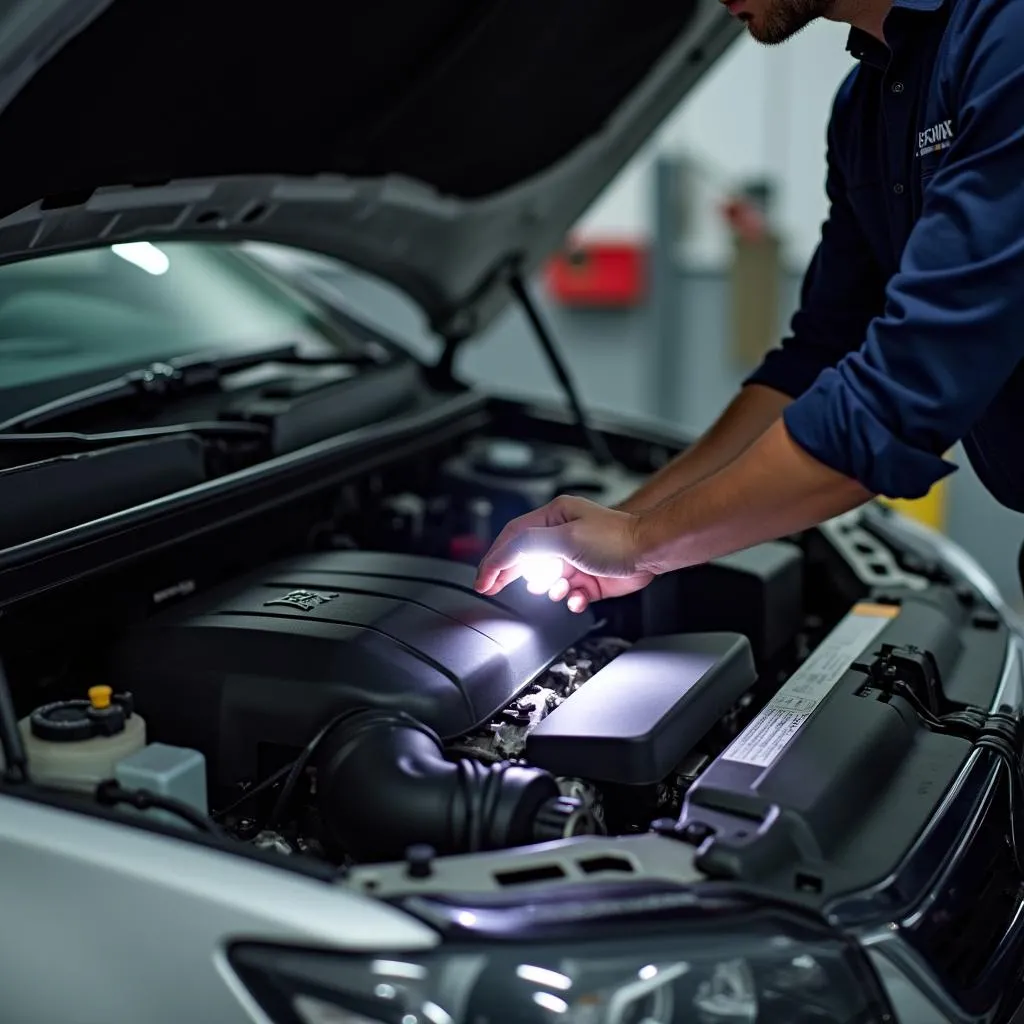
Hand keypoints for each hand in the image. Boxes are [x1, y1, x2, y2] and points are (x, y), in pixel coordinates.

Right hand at [473, 495, 656, 612]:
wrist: (650, 552)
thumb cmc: (616, 539)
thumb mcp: (564, 538)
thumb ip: (529, 545)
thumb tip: (503, 555)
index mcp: (554, 517)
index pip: (513, 537)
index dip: (494, 559)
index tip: (483, 579)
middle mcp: (562, 535)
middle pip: (525, 558)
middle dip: (511, 576)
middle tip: (493, 589)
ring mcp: (575, 557)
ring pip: (546, 580)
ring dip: (549, 589)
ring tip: (558, 589)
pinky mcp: (589, 577)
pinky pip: (569, 593)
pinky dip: (570, 599)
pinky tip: (577, 598)